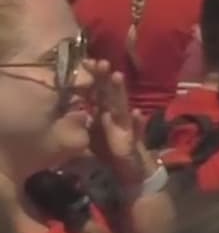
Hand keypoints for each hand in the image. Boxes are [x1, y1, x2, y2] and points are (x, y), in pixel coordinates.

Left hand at [84, 59, 149, 185]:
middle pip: (109, 93)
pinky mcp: (133, 141)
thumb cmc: (109, 151)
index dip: (92, 77)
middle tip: (100, 61)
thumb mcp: (90, 136)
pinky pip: (136, 130)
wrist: (130, 171)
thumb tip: (65, 114)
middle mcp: (115, 115)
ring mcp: (126, 126)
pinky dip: (138, 122)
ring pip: (122, 105)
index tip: (84, 62)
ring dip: (120, 92)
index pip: (96, 90)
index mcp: (103, 112)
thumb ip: (81, 124)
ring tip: (117, 77)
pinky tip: (137, 113)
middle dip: (104, 77)